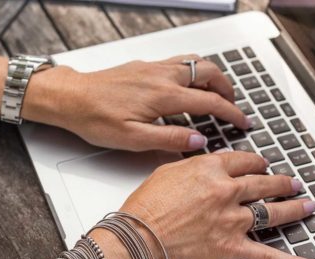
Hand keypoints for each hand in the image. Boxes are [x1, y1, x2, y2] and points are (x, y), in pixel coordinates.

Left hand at [22, 55, 248, 151]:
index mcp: (163, 95)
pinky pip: (179, 61)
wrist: (71, 98)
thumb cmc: (95, 118)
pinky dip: (195, 70)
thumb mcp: (133, 139)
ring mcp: (154, 67)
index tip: (243, 122)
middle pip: (209, 73)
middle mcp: (162, 75)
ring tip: (218, 92)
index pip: (210, 101)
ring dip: (212, 76)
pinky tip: (189, 84)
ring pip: (195, 62)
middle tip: (234, 106)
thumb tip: (198, 141)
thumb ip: (169, 139)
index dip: (231, 113)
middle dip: (228, 88)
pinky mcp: (145, 65)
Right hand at [120, 151, 314, 258]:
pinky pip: (268, 256)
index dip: (256, 162)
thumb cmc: (146, 208)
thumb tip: (203, 165)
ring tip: (306, 206)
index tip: (261, 164)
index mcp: (210, 170)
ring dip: (294, 209)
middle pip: (264, 183)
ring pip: (273, 212)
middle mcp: (226, 191)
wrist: (138, 239)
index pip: (243, 161)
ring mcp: (232, 220)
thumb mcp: (166, 172)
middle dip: (281, 183)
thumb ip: (192, 167)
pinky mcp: (232, 247)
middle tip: (291, 183)